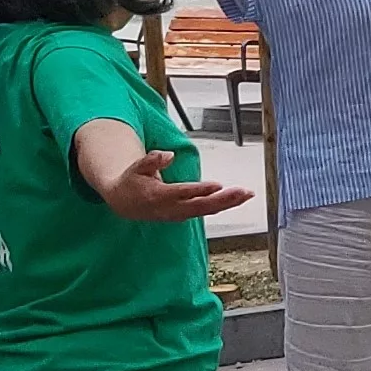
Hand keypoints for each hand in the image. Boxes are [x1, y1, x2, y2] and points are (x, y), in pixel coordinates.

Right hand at [102, 149, 252, 223]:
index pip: (183, 193)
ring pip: (207, 210)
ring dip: (228, 203)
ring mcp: (179, 214)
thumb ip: (152, 160)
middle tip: (244, 192)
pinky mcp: (184, 215)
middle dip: (225, 200)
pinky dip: (222, 206)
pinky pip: (206, 211)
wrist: (123, 204)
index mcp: (158, 196)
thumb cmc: (132, 182)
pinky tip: (237, 199)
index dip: (200, 190)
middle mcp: (171, 209)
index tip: (217, 185)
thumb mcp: (136, 167)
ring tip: (247, 194)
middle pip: (201, 206)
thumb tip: (169, 155)